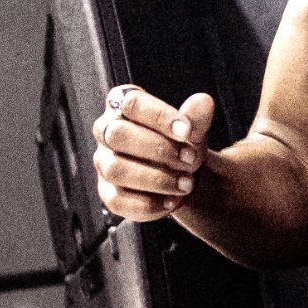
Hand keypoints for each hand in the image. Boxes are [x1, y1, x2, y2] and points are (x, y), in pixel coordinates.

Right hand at [92, 84, 214, 221]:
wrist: (181, 174)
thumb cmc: (180, 143)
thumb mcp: (192, 129)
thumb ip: (196, 116)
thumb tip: (203, 102)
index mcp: (122, 104)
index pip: (132, 103)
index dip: (160, 116)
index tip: (188, 131)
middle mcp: (106, 131)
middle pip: (118, 134)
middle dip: (158, 149)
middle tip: (190, 160)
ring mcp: (104, 163)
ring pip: (116, 170)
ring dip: (156, 179)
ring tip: (186, 184)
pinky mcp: (107, 193)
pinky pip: (118, 201)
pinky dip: (149, 204)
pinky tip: (172, 201)